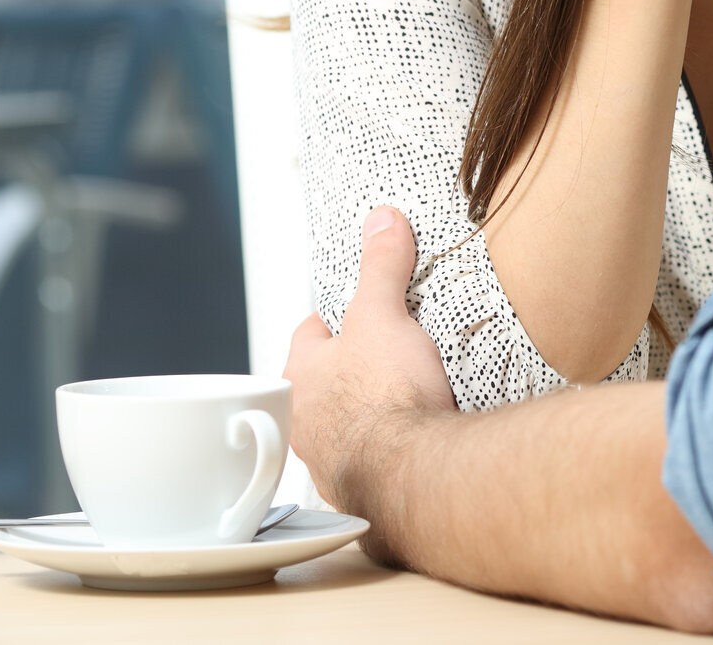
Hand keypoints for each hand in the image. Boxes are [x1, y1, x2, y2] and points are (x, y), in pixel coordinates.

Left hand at [285, 207, 453, 528]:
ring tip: (406, 397)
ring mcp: (330, 461)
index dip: (337, 317)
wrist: (415, 475)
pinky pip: (374, 461)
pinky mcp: (363, 490)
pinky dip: (390, 450)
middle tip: (389, 354)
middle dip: (354, 369)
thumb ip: (380, 268)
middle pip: (326, 381)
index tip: (359, 308)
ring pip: (346, 425)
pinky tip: (416, 440)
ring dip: (369, 414)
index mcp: (297, 377)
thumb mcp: (383, 316)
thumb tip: (381, 223)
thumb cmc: (385, 402)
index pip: (310, 334)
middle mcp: (303, 423)